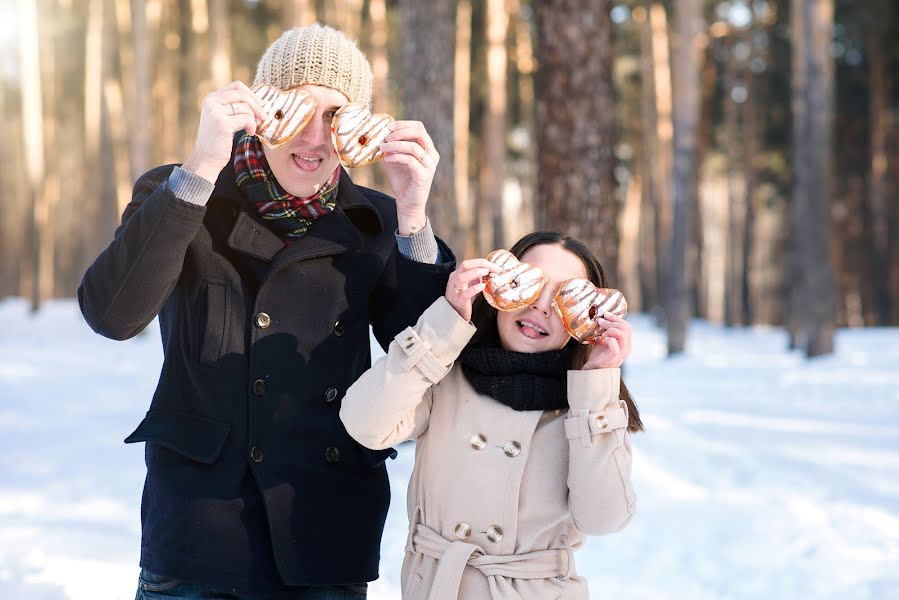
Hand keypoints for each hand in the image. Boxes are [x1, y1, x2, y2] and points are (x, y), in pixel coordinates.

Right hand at [182, 81, 267, 182]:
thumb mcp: (221, 117)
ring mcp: (216, 112)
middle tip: (263, 117)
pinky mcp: (223, 123)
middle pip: (242, 93)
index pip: (236, 85)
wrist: (206, 159)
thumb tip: (256, 100)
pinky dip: (252, 126)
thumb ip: (231, 106)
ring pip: (246, 107)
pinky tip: (250, 133)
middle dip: (257, 105)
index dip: (251, 94)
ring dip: (253, 119)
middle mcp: (211, 102)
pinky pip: (247, 119)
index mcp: (211, 98)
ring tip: (250, 129)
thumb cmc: (217, 140)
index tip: (259, 105)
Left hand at [380, 120, 438, 234]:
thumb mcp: (394, 160)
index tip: (388, 127)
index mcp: (427, 148)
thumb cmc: (402, 180)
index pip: (419, 128)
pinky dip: (396, 157)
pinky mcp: (424, 176)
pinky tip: (386, 160)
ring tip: (382, 148)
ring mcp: (429, 166)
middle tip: (386, 136)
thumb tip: (382, 134)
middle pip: (420, 133)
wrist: (407, 203)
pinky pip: (410, 161)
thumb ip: (392, 147)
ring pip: (414, 147)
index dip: (404, 124)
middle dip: (401, 131)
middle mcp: (432, 155)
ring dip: (395, 145)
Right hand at [445, 259, 501, 321]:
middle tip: (493, 268)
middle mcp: (454, 279)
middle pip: (465, 265)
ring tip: (487, 273)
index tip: (494, 266)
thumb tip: (489, 270)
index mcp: (456, 274)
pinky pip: (466, 292)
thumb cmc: (463, 298)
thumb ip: (476, 277)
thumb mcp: (468, 284)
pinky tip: (483, 286)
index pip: (468, 263)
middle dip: (481, 264)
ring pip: (462, 277)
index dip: (482, 262)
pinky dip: (475, 288)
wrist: (455, 314)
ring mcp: (455, 289)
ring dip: (476, 272)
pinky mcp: (459, 300)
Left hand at [581, 313, 632, 368]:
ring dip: (610, 329)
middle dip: (612, 322)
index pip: (627, 326)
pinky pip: (614, 343)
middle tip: (600, 322)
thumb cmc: (599, 356)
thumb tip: (603, 318)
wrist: (593, 370)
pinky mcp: (614, 356)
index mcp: (625, 342)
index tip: (605, 314)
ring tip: (601, 333)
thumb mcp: (604, 340)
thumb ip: (607, 331)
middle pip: (626, 327)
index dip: (616, 318)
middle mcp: (626, 347)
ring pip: (622, 333)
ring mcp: (622, 352)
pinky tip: (602, 340)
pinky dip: (608, 338)